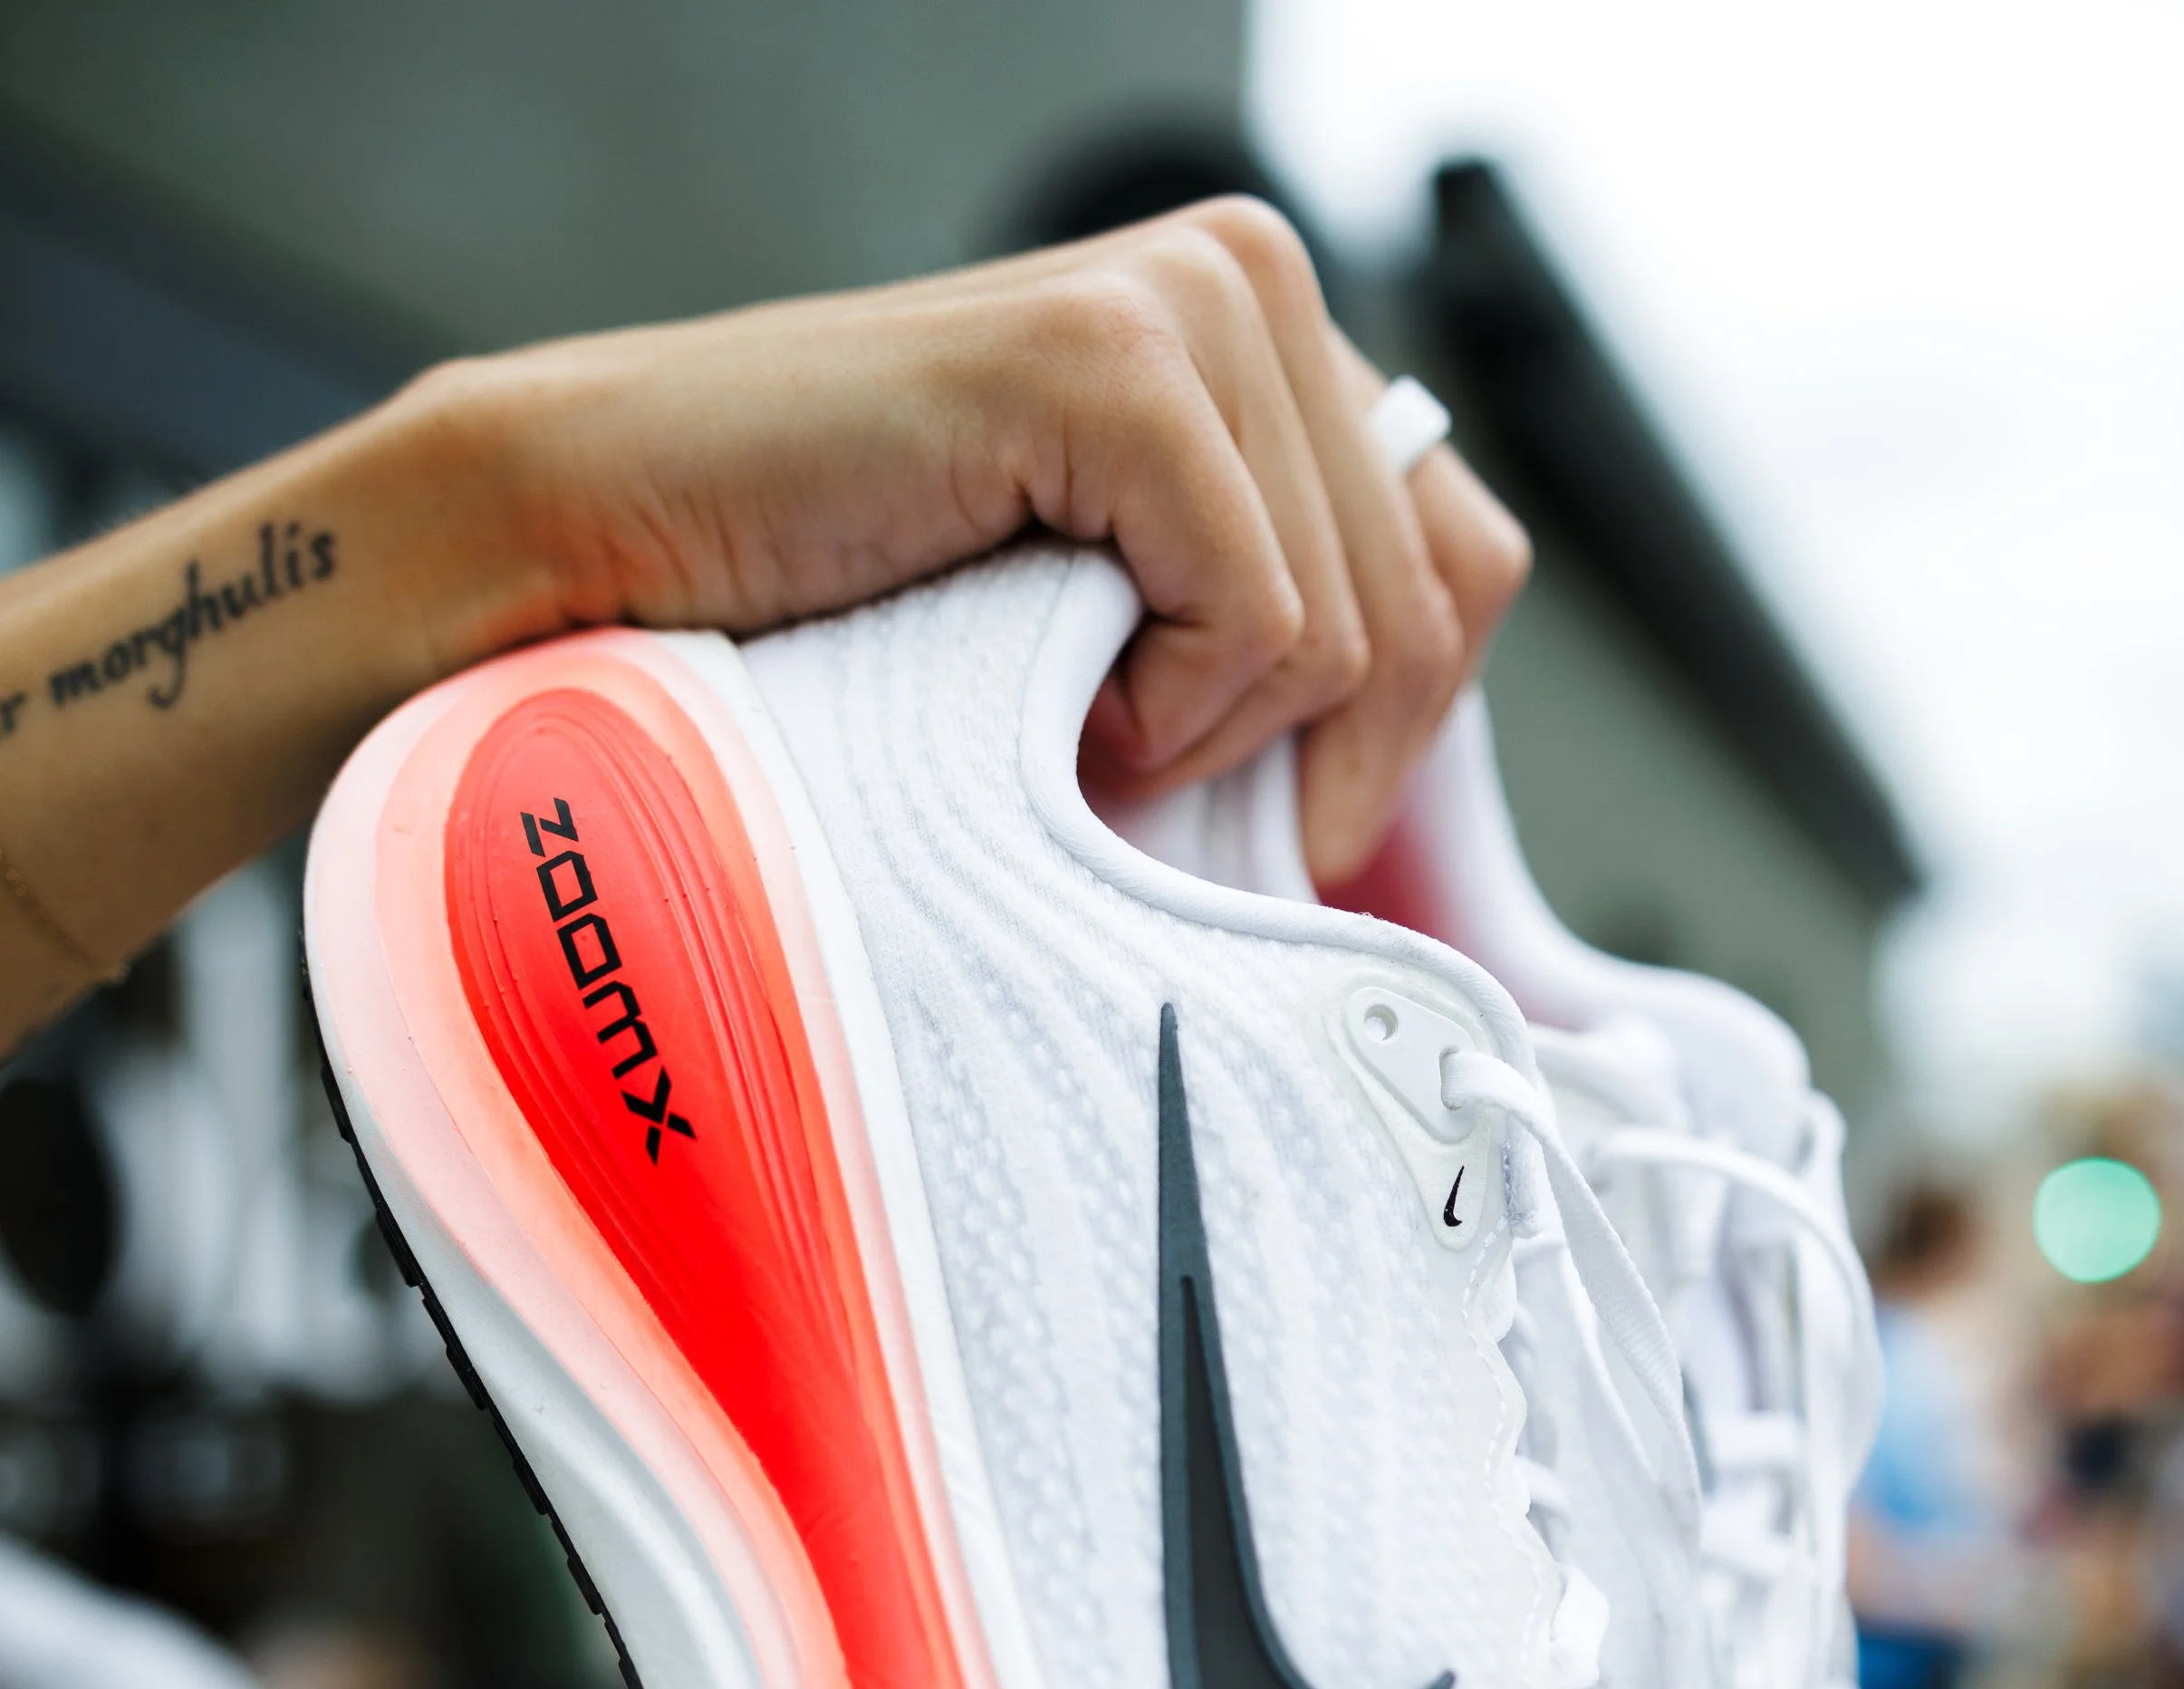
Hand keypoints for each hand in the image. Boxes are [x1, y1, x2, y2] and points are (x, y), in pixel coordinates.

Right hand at [0, 201, 1530, 1040]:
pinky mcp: (1114, 359)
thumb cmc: (850, 636)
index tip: (1239, 803)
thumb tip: (1402, 777)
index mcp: (1266, 344)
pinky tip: (1033, 674)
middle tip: (1105, 752)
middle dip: (1284, 751)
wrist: (613, 572)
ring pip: (1349, 630)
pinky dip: (1156, 708)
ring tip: (1037, 690)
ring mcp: (1192, 301)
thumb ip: (1272, 646)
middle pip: (1429, 604)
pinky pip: (1262, 620)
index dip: (1380, 729)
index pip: (1466, 561)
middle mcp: (1253, 284)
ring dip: (1191, 731)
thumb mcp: (1123, 649)